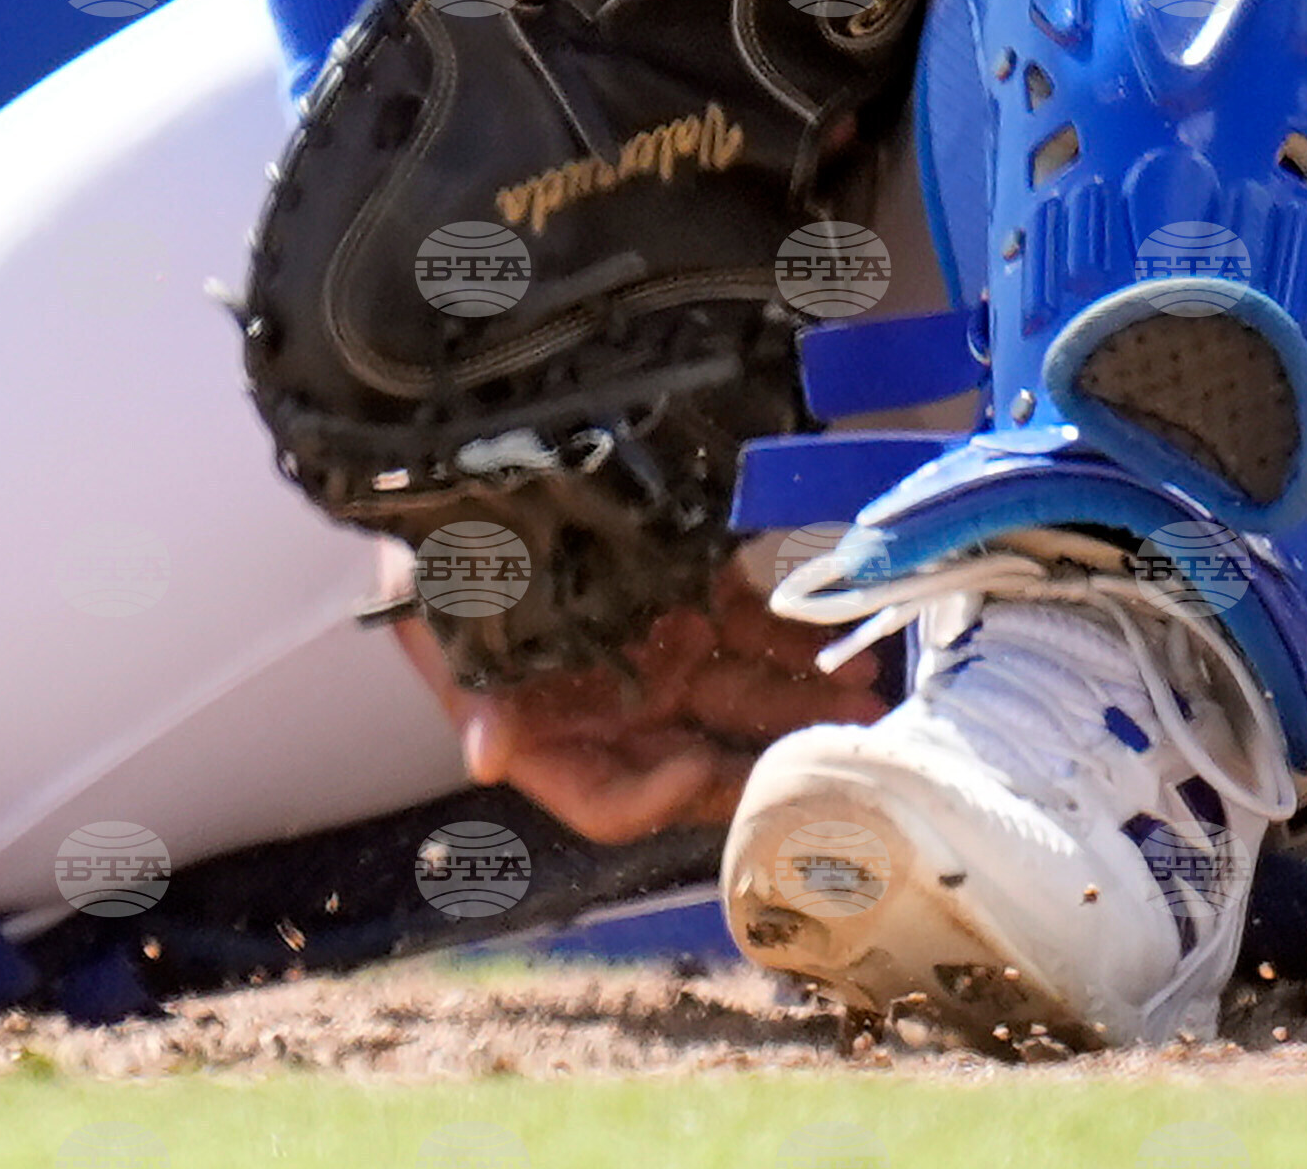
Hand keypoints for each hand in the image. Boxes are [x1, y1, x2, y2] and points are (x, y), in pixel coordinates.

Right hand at [399, 556, 880, 844]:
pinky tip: (840, 634)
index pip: (611, 803)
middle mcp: (620, 709)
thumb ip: (471, 699)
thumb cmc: (439, 578)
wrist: (456, 503)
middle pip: (701, 756)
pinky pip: (750, 624)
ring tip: (867, 699)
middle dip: (770, 764)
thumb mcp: (442, 635)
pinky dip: (795, 635)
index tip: (700, 769)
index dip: (658, 798)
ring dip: (803, 701)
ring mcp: (661, 654)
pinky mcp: (689, 596)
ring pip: (741, 693)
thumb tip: (485, 758)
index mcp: (558, 735)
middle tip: (835, 764)